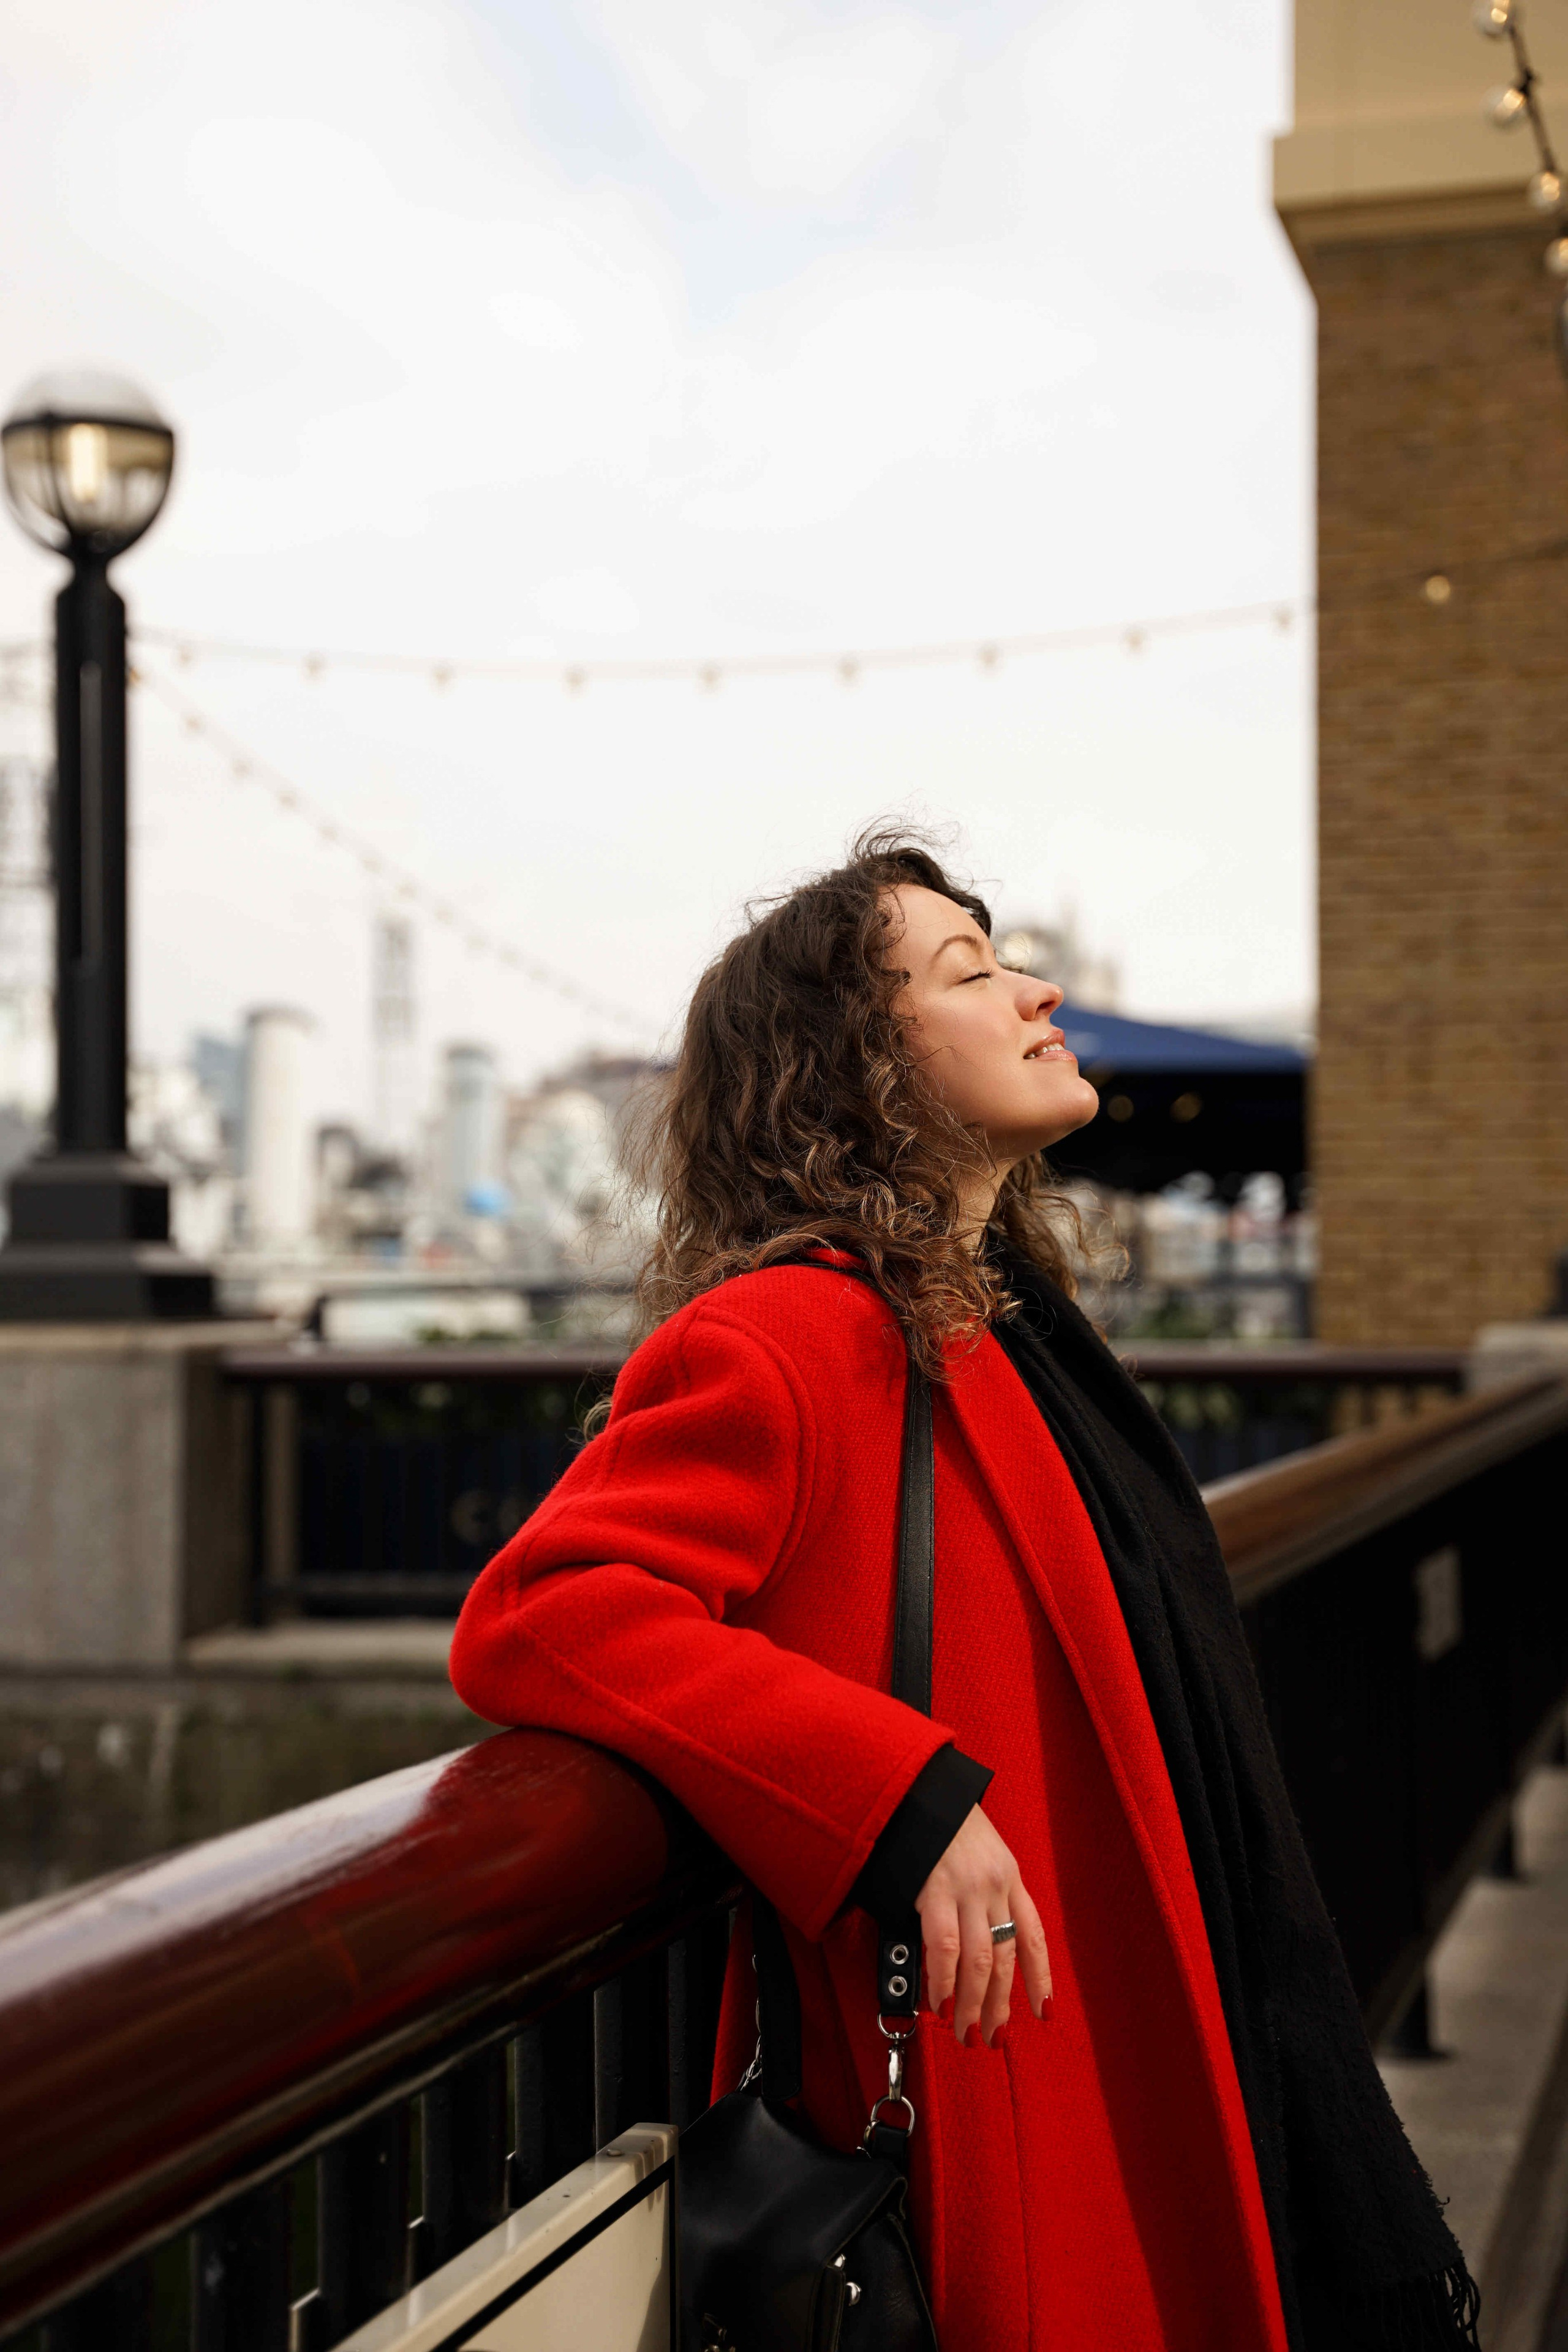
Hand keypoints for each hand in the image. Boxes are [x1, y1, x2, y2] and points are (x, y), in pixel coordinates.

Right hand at [914, 1806, 1050, 2045]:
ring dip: (971, 2004)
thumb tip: (971, 1944)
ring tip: (965, 2031)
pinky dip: (943, 1981)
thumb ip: (980, 1894)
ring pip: (979, 1961)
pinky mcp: (934, 1889)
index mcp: (1009, 1876)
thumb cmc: (940, 1821)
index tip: (1044, 2012)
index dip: (1040, 1978)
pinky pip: (944, 1947)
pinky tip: (939, 2002)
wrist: (914, 1786)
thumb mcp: (977, 1851)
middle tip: (992, 2037)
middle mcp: (994, 1885)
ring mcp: (966, 1888)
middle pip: (1006, 1958)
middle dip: (999, 2005)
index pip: (1033, 1937)